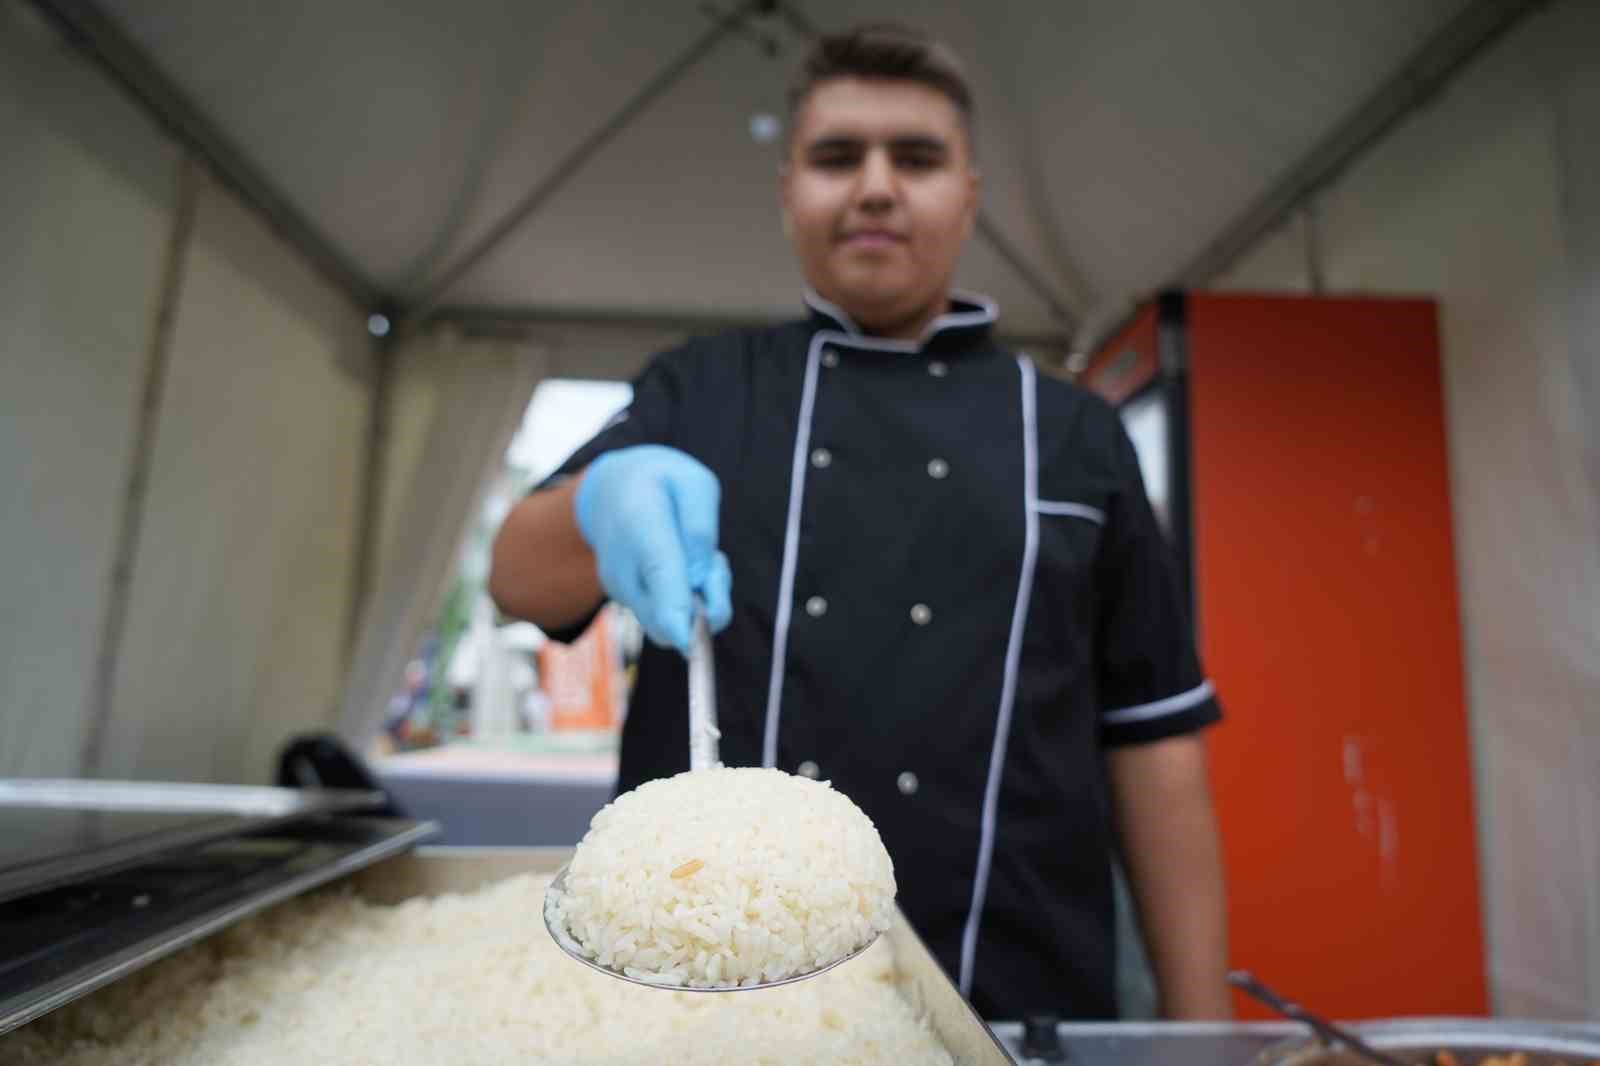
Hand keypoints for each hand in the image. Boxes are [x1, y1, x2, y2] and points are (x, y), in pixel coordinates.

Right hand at [574, 445, 732, 653]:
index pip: (659, 572)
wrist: (613, 488)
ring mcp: (621, 589)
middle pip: (663, 619)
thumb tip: (700, 579)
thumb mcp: (694, 483)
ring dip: (701, 606)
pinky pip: (666, 619)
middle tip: (719, 566)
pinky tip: (690, 568)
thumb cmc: (662, 483)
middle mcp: (623, 565)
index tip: (689, 642)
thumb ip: (700, 528)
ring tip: (707, 561)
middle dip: (707, 610)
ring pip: (669, 626)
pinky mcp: (628, 602)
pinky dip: (688, 604)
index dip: (676, 611)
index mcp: (639, 522)